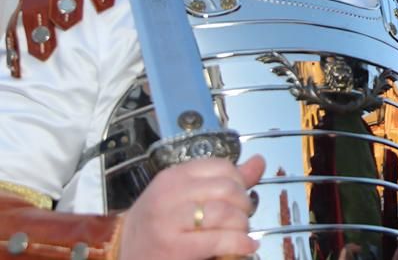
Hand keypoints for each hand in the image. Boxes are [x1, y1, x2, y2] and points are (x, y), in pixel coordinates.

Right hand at [118, 155, 265, 259]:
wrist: (123, 255)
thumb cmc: (157, 226)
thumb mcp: (185, 196)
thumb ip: (224, 180)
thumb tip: (258, 162)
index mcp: (173, 177)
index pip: (221, 166)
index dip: (239, 182)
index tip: (239, 196)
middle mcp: (169, 195)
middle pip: (227, 188)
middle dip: (243, 205)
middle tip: (241, 218)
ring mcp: (169, 221)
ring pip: (226, 212)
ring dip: (242, 226)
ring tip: (239, 234)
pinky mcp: (174, 248)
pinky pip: (220, 239)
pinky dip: (240, 244)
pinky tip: (245, 247)